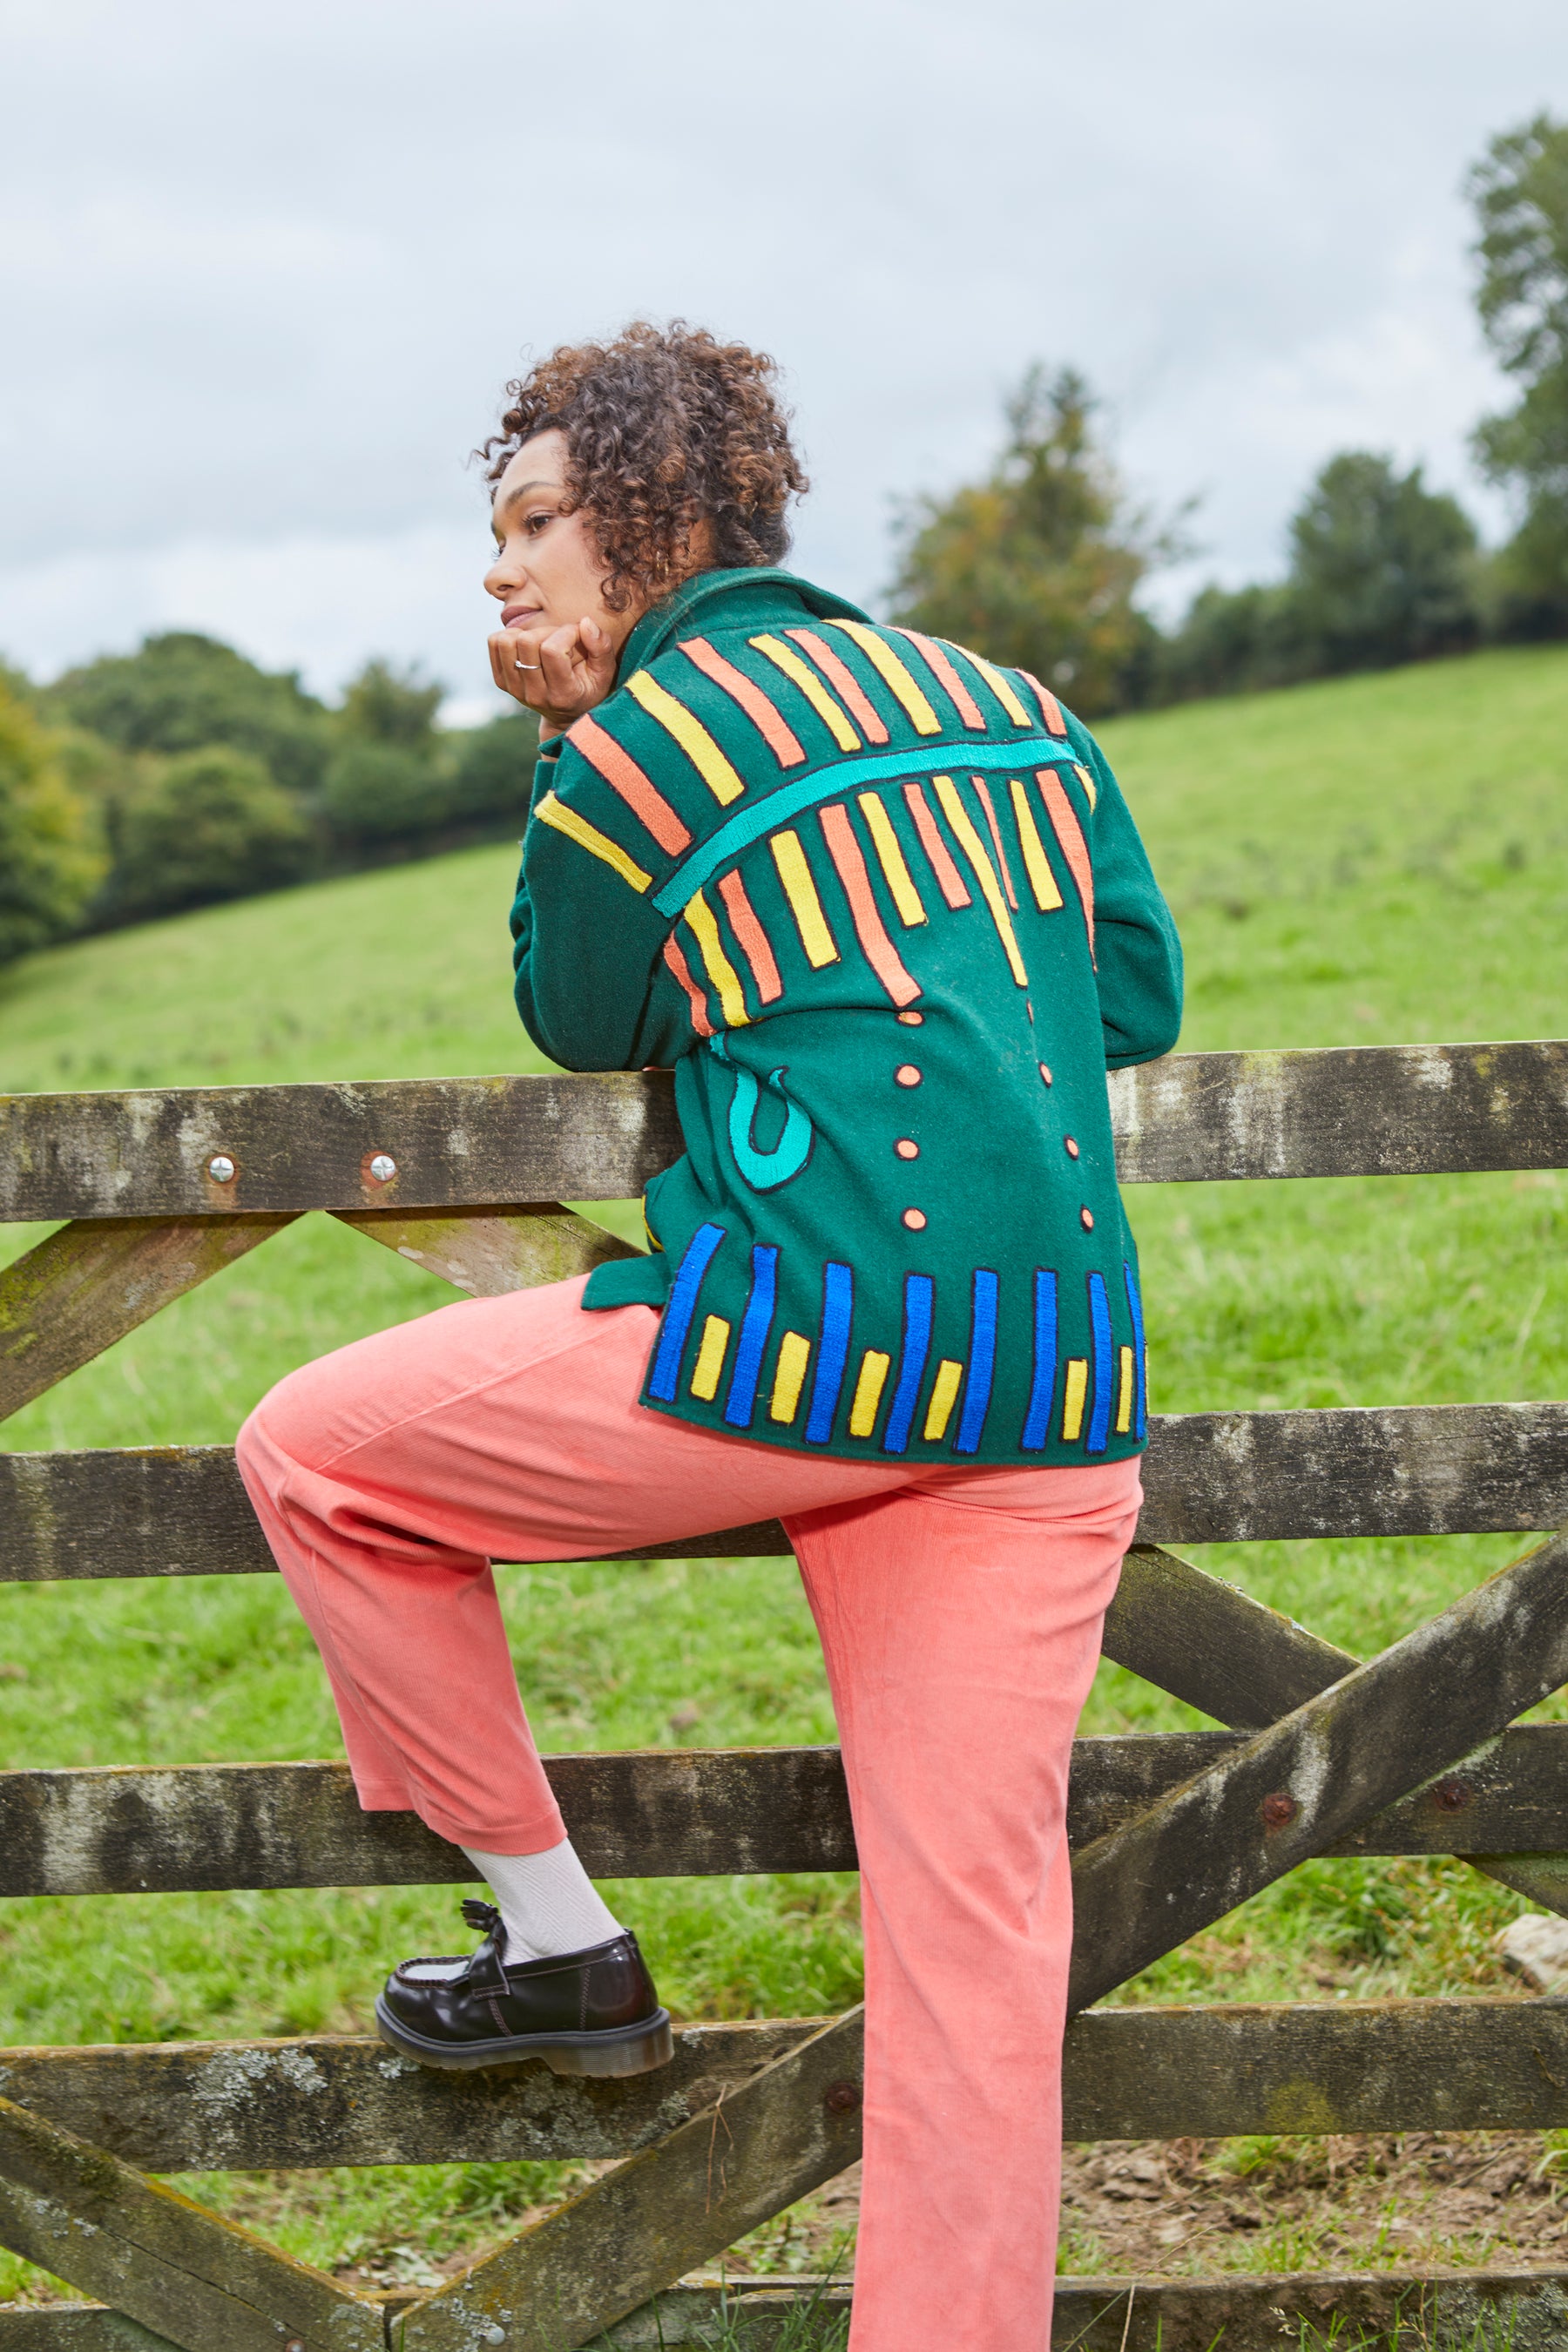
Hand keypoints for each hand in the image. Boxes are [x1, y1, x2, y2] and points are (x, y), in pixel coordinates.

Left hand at [488, 615, 618, 734]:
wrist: (567, 716)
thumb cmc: (590, 688)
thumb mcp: (605, 672)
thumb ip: (601, 647)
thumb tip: (584, 622)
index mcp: (562, 694)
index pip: (552, 650)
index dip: (566, 632)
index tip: (577, 634)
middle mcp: (535, 695)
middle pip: (527, 642)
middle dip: (547, 630)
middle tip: (560, 639)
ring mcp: (515, 690)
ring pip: (507, 641)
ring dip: (526, 632)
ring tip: (543, 641)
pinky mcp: (502, 682)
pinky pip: (495, 643)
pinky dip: (510, 635)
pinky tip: (527, 645)